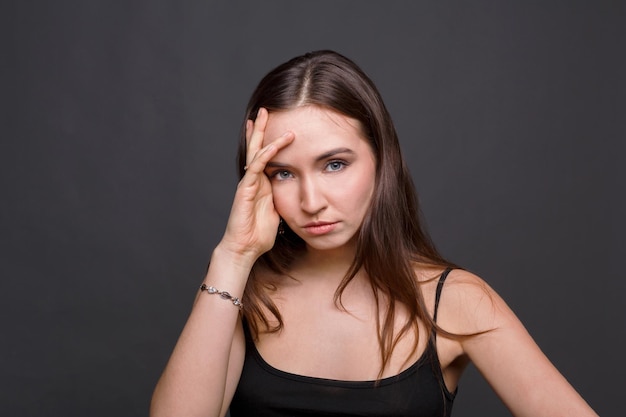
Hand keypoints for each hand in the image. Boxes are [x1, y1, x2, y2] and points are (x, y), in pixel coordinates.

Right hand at [219, 108, 294, 263]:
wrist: (244, 249)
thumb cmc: (259, 235)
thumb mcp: (278, 213)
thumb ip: (284, 201)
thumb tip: (298, 195)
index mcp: (262, 185)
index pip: (264, 157)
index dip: (268, 141)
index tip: (276, 125)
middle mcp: (253, 181)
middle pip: (256, 148)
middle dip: (260, 129)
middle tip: (265, 110)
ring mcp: (248, 184)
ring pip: (255, 153)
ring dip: (261, 134)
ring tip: (265, 116)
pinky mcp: (246, 190)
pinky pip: (256, 168)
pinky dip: (265, 155)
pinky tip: (273, 144)